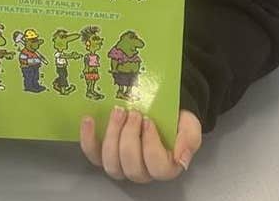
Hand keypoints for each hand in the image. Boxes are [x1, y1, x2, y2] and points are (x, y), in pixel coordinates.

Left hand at [80, 107, 201, 182]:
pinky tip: (89, 120)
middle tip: (133, 112)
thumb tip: (182, 159)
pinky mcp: (104, 153)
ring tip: (117, 112)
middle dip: (129, 136)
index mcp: (164, 167)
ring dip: (112, 135)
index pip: (157, 167)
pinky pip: (93, 154)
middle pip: (131, 166)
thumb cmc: (174, 120)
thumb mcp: (190, 126)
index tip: (148, 121)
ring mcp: (121, 164)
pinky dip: (88, 138)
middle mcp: (141, 171)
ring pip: (111, 163)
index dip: (150, 145)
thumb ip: (189, 140)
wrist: (161, 108)